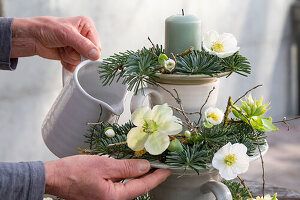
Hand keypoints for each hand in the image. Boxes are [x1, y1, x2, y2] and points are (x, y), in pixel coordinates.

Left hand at [11, 16, 100, 71]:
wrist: (33, 38)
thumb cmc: (47, 29)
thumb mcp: (67, 34)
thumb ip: (83, 45)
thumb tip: (96, 55)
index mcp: (87, 26)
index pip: (97, 46)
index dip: (89, 52)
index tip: (78, 50)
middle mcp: (84, 37)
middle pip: (90, 56)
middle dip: (76, 54)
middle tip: (66, 47)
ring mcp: (78, 47)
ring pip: (81, 62)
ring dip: (69, 57)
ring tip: (61, 48)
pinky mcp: (72, 56)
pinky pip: (75, 66)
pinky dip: (66, 62)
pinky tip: (60, 54)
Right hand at [44, 155, 170, 199]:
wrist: (54, 177)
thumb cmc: (74, 172)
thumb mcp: (104, 166)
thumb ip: (126, 167)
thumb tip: (145, 166)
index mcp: (115, 197)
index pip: (143, 185)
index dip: (157, 176)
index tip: (168, 168)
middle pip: (138, 186)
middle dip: (150, 174)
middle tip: (161, 162)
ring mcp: (108, 198)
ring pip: (130, 185)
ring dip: (139, 174)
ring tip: (149, 162)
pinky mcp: (103, 194)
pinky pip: (120, 184)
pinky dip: (128, 175)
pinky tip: (131, 167)